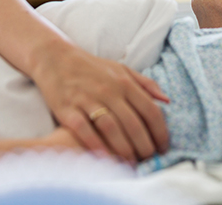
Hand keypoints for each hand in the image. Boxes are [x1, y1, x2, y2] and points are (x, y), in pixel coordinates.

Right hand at [29, 43, 168, 163]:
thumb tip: (167, 101)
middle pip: (133, 123)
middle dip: (145, 146)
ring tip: (131, 163)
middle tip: (149, 159)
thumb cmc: (91, 67)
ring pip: (111, 128)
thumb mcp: (121, 69)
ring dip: (124, 149)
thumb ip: (145, 84)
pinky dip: (96, 145)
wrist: (55, 58)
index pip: (150, 110)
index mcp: (124, 82)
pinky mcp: (67, 109)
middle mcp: (108, 90)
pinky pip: (84, 130)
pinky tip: (105, 158)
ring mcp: (87, 99)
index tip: (164, 147)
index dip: (161, 131)